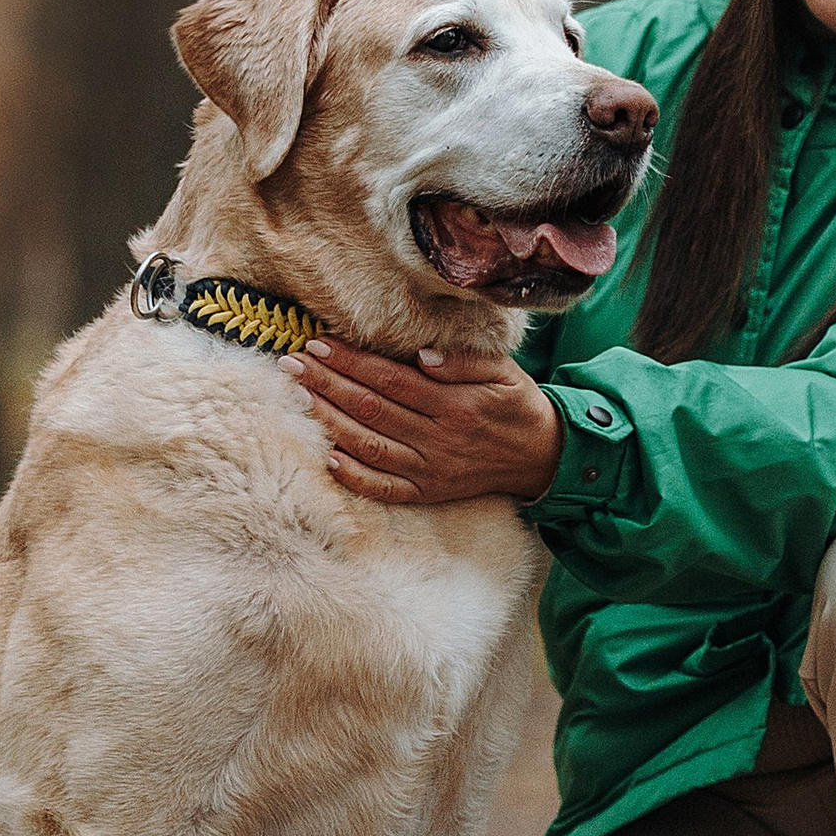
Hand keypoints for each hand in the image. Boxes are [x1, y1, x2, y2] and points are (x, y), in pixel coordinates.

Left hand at [287, 339, 563, 508]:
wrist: (542, 457)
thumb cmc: (517, 405)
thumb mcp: (504, 372)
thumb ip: (463, 362)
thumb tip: (421, 355)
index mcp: (455, 404)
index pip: (390, 379)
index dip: (351, 361)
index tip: (319, 343)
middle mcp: (438, 438)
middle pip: (371, 408)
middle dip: (327, 383)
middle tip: (292, 363)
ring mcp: (430, 469)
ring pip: (370, 445)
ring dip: (330, 421)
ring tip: (300, 397)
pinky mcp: (428, 492)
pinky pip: (385, 488)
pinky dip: (355, 475)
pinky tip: (328, 458)